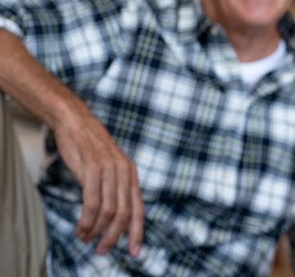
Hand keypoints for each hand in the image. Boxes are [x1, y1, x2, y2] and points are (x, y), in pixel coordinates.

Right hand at [53, 101, 143, 256]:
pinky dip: (87, 220)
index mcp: (131, 174)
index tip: (136, 251)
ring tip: (87, 239)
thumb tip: (115, 215)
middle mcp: (124, 173)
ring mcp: (109, 171)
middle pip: (124, 214)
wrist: (77, 123)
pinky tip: (81, 228)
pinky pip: (92, 202)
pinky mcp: (92, 170)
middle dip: (114, 236)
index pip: (138, 208)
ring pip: (108, 211)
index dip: (138, 231)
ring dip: (97, 230)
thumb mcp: (111, 166)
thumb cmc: (91, 148)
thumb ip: (116, 187)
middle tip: (102, 250)